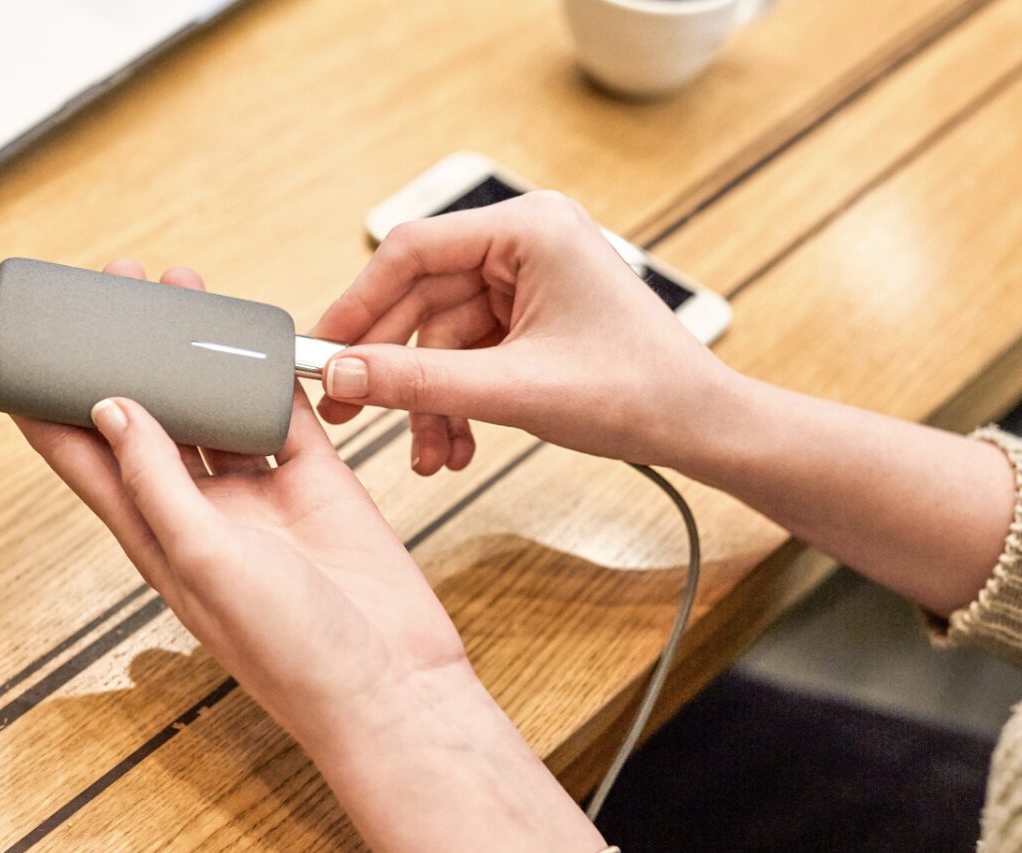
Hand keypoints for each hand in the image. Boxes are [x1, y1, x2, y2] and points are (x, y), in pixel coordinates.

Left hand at [0, 260, 467, 747]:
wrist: (389, 679)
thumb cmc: (291, 650)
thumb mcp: (205, 563)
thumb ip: (158, 483)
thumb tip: (112, 409)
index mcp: (154, 536)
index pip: (78, 457)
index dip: (36, 403)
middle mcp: (199, 510)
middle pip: (144, 415)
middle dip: (121, 352)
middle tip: (108, 287)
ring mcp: (258, 493)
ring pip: (212, 404)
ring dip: (192, 351)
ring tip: (176, 291)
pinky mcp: (316, 480)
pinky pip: (282, 411)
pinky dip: (267, 371)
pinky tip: (252, 333)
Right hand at [312, 191, 744, 475]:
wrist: (700, 426)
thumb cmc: (638, 392)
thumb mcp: (514, 389)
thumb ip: (419, 382)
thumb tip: (343, 377)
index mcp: (530, 229)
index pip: (412, 252)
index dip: (357, 305)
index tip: (321, 351)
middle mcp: (527, 243)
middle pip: (422, 298)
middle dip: (393, 367)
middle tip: (351, 414)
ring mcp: (530, 280)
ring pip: (443, 337)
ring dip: (430, 399)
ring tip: (429, 454)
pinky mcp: (533, 317)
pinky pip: (470, 354)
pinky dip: (457, 399)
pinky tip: (456, 444)